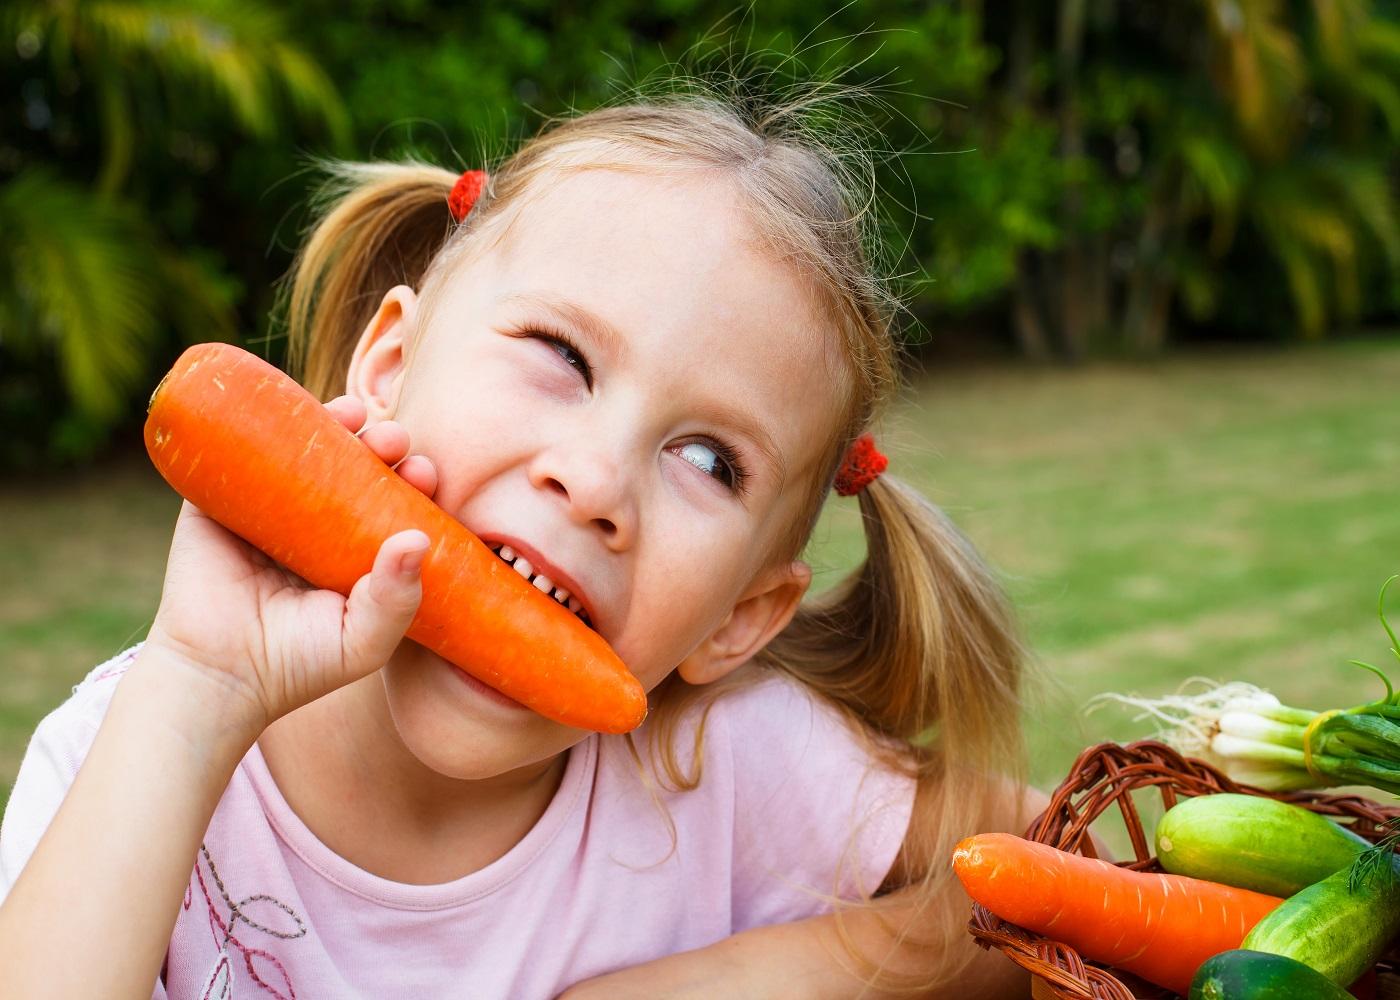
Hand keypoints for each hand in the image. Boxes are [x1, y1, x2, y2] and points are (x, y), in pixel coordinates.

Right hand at [144, 394, 441, 736]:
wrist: (220, 674)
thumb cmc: (299, 664)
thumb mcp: (364, 640)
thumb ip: (397, 600)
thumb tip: (419, 539)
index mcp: (356, 548)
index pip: (393, 500)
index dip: (413, 480)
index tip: (425, 474)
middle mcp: (316, 521)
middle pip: (356, 465)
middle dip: (382, 444)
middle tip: (394, 442)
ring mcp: (268, 506)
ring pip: (305, 448)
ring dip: (336, 423)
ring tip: (356, 416)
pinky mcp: (219, 498)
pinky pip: (240, 449)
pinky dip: (265, 420)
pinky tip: (292, 408)